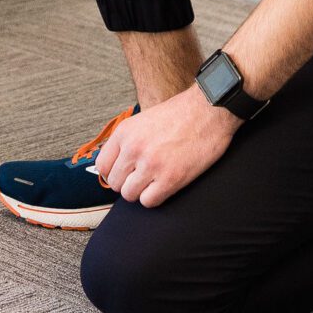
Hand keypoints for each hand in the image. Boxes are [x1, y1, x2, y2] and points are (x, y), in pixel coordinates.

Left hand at [94, 84, 238, 207]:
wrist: (210, 110)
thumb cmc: (181, 114)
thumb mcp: (144, 120)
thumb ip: (128, 140)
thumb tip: (116, 162)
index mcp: (125, 132)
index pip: (103, 166)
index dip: (114, 173)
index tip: (124, 174)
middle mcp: (134, 148)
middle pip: (115, 183)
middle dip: (128, 183)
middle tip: (143, 178)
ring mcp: (151, 164)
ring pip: (130, 195)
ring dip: (141, 192)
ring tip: (155, 181)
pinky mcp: (170, 178)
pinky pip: (149, 202)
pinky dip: (155, 197)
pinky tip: (165, 185)